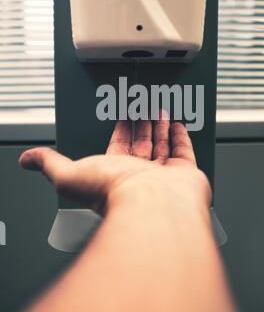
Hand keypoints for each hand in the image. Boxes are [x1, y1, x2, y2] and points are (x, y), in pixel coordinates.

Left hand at [19, 115, 210, 215]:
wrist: (152, 204)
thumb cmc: (114, 193)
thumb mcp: (69, 173)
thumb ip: (51, 163)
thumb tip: (29, 160)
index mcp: (114, 175)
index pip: (117, 147)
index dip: (119, 130)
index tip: (122, 115)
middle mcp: (139, 177)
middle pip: (140, 144)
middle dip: (140, 124)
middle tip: (142, 106)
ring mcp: (163, 176)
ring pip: (160, 145)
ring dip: (159, 126)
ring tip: (158, 109)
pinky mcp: (185, 175)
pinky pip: (183, 152)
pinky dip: (180, 138)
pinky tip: (177, 125)